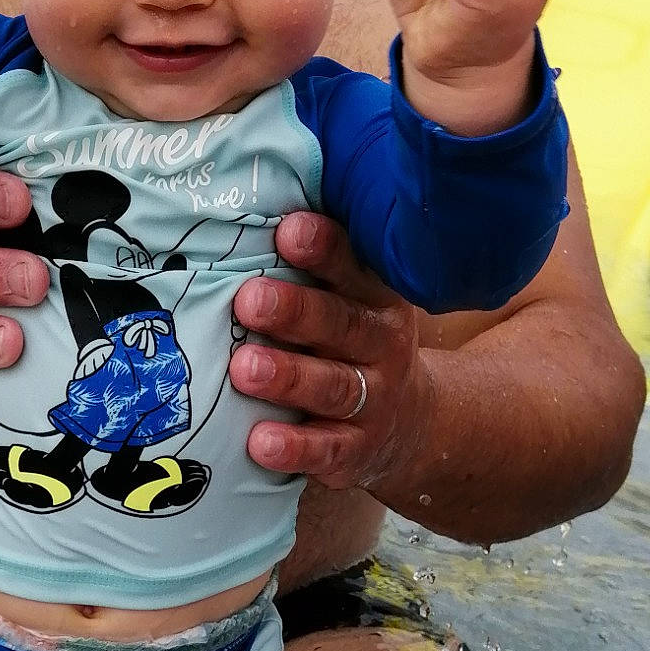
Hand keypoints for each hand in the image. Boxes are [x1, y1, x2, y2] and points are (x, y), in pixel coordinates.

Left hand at [229, 211, 425, 490]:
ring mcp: (373, 399)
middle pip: (339, 324)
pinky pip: (327, 450)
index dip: (323, 249)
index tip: (288, 230)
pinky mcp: (355, 451)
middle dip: (294, 311)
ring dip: (287, 377)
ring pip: (331, 386)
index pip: (351, 267)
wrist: (410, 423)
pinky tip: (259, 442)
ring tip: (243, 367)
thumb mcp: (349, 297)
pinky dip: (295, 448)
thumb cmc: (349, 341)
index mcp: (374, 296)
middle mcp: (380, 344)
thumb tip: (239, 199)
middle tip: (249, 300)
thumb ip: (309, 263)